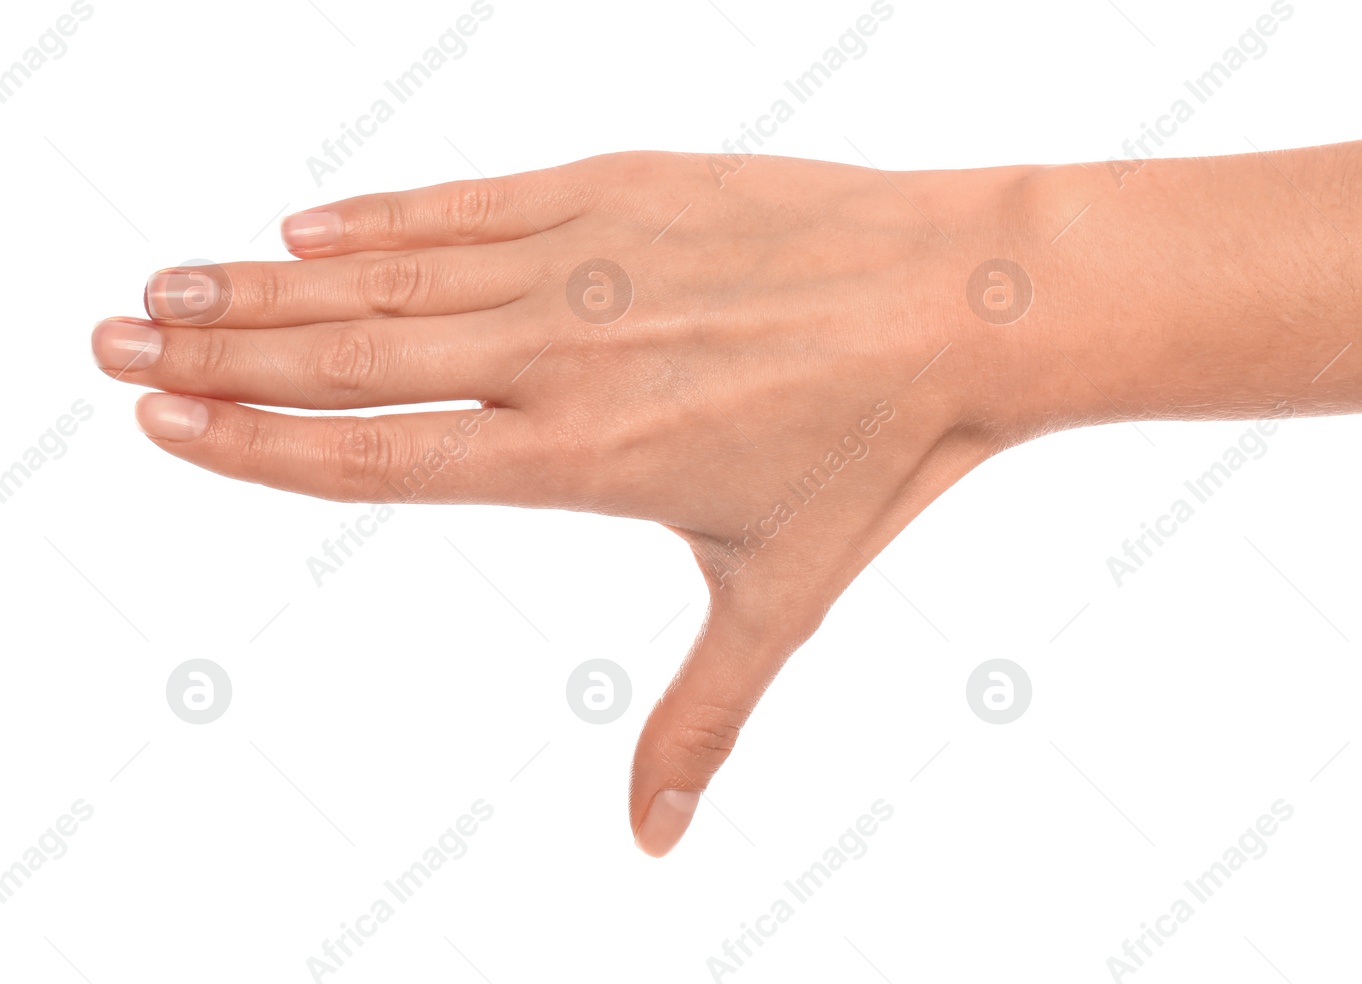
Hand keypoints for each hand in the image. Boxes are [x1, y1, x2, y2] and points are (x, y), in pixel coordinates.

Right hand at [91, 152, 1044, 855]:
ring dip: (268, 281)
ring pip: (388, 272)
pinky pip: (469, 201)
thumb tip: (658, 846)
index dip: (257, 445)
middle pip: (350, 355)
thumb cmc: (874, 451)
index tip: (162, 426)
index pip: (376, 455)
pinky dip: (381, 214)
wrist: (959, 301)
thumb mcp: (777, 600)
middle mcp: (557, 353)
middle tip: (110, 341)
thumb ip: (700, 719)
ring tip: (172, 284)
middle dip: (217, 354)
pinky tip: (307, 221)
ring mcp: (581, 258)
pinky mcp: (617, 187)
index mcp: (576, 457)